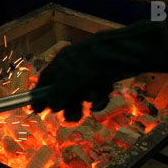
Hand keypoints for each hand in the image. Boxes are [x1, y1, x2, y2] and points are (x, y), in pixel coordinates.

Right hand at [30, 21, 167, 120]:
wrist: (129, 50)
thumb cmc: (95, 60)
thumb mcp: (71, 78)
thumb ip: (58, 93)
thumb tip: (51, 106)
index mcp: (62, 63)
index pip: (45, 81)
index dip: (41, 96)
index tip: (38, 111)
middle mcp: (74, 68)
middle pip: (63, 93)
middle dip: (68, 106)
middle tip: (74, 117)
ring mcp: (89, 73)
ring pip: (81, 96)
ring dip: (85, 103)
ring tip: (91, 104)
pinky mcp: (104, 78)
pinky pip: (96, 94)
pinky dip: (99, 98)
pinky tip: (103, 96)